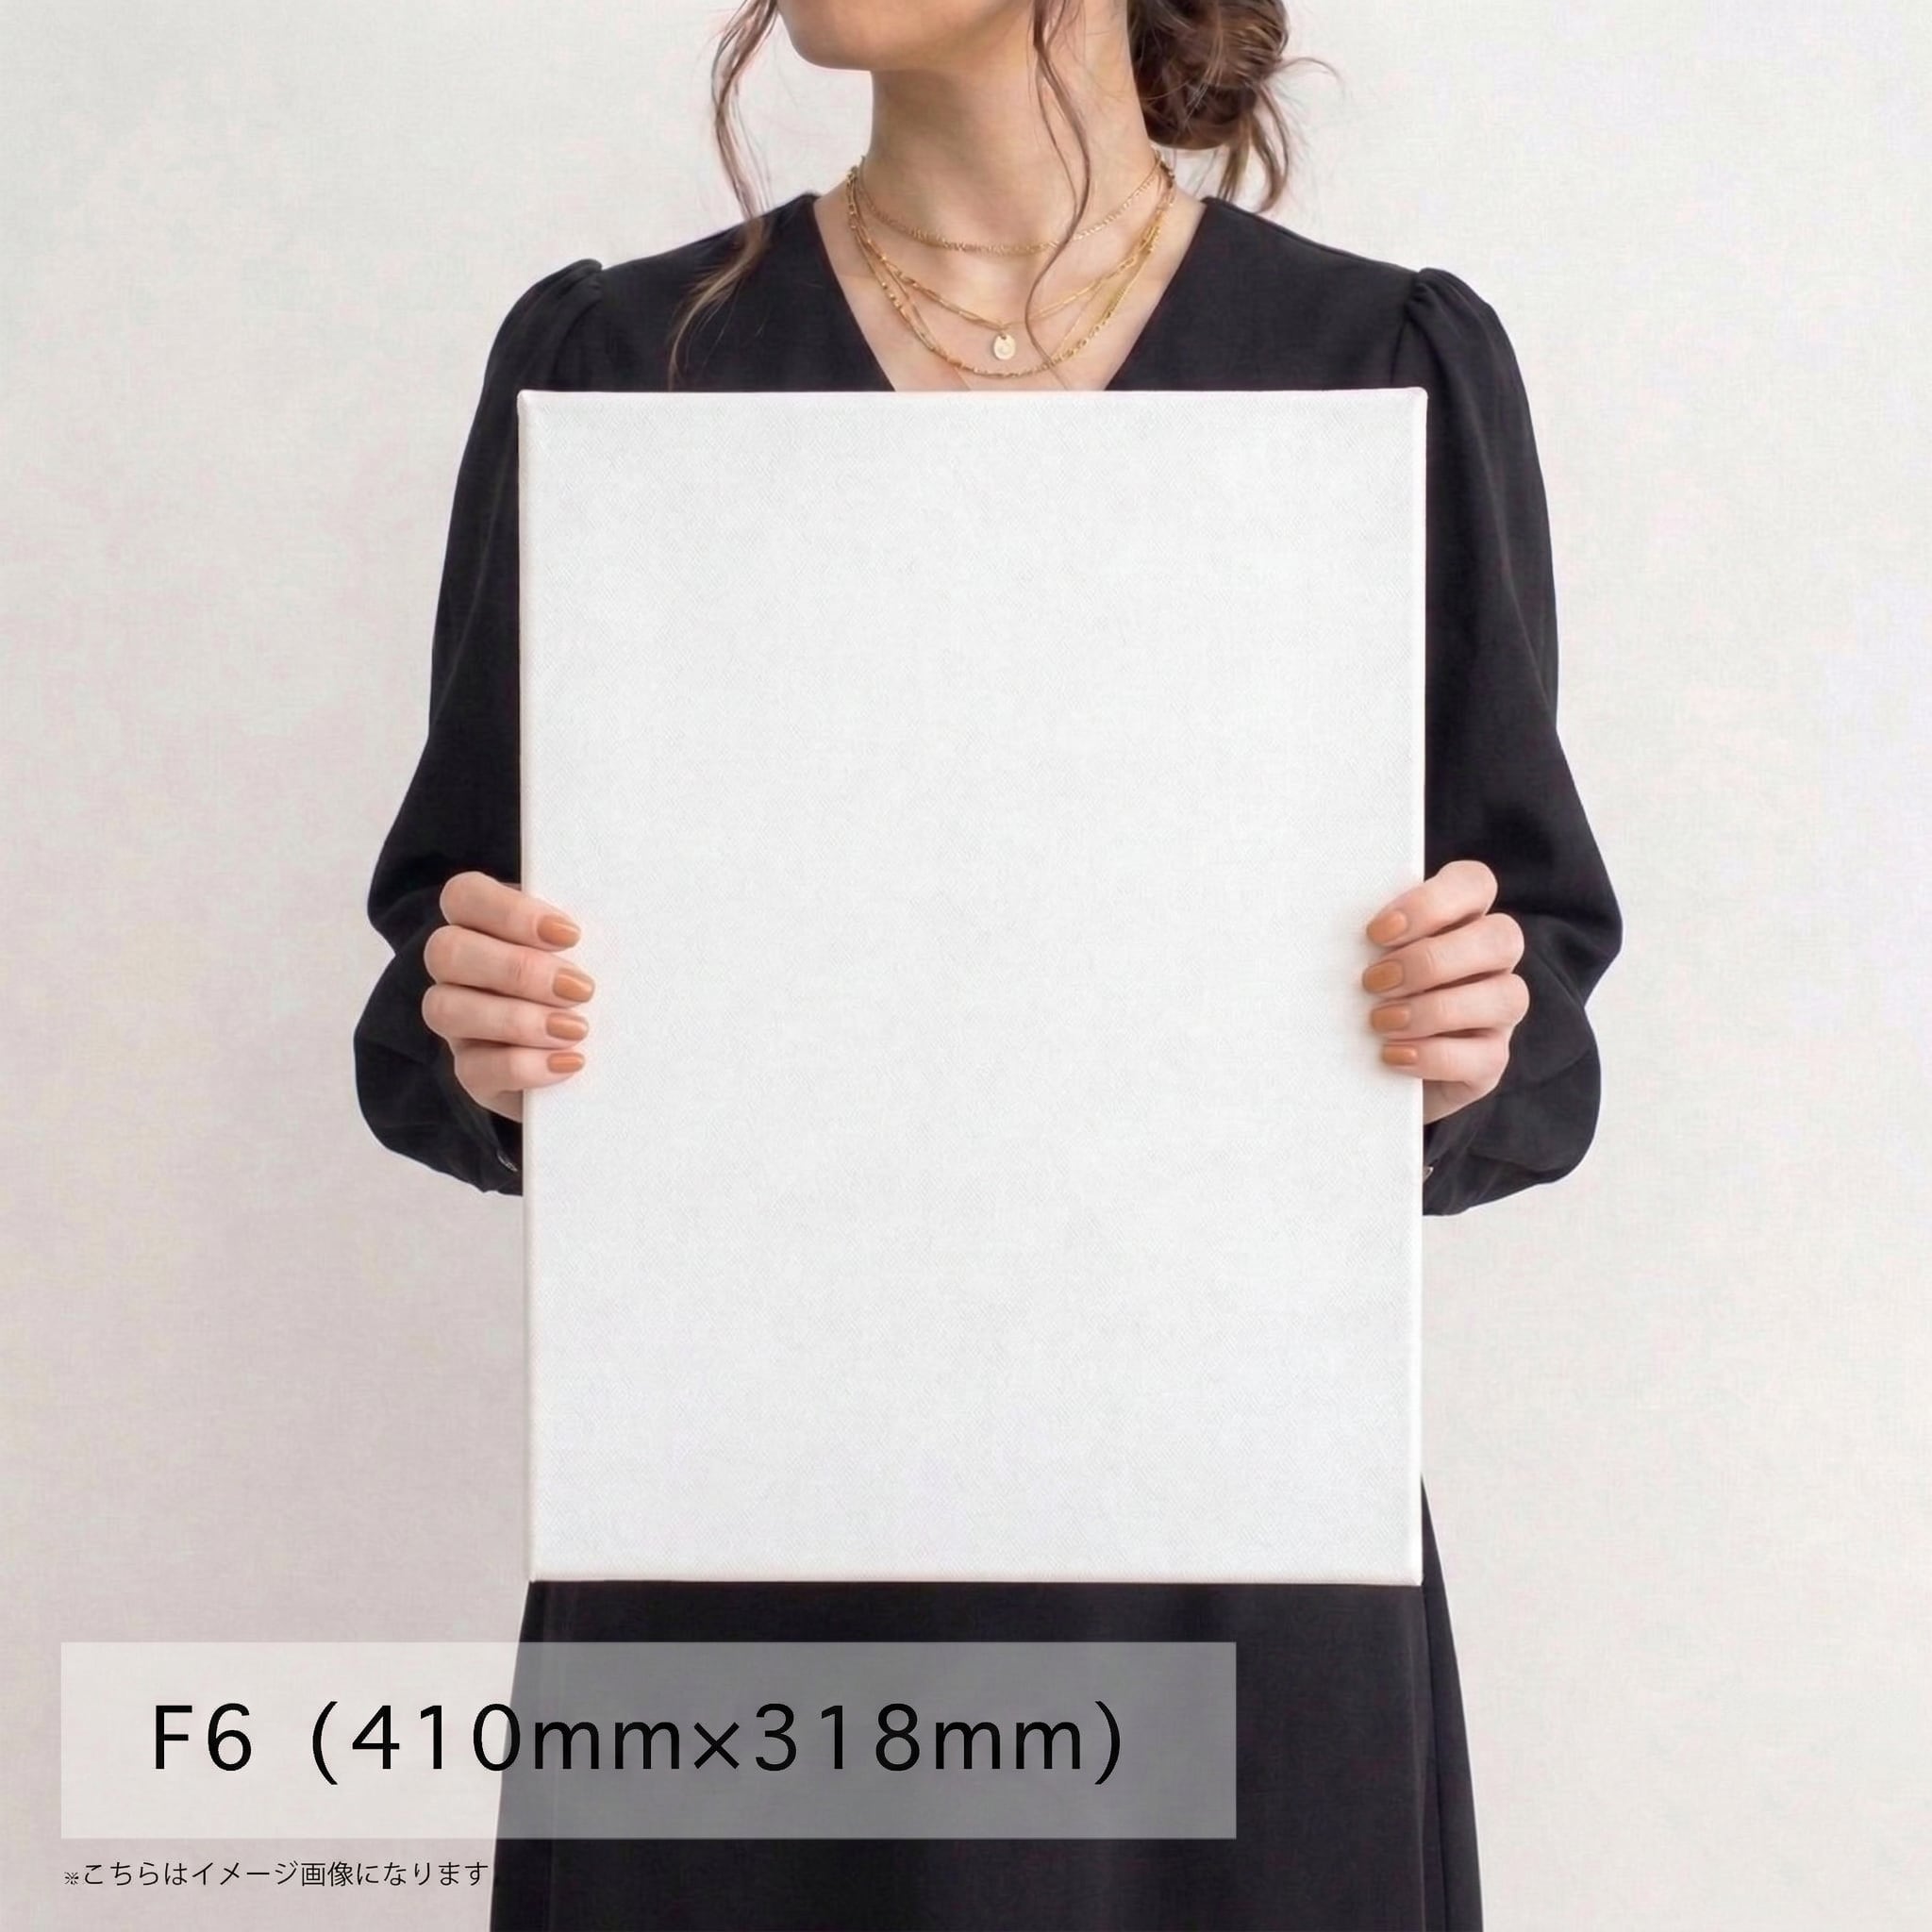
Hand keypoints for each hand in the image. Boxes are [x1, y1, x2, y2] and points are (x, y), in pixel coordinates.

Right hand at [422, 872, 593, 1123]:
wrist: (603, 1060)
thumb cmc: (594, 984)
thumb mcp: (594, 952)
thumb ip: (588, 935)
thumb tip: (624, 921)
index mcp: (481, 924)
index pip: (464, 896)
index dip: (509, 912)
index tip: (570, 934)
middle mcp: (457, 971)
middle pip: (446, 951)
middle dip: (517, 969)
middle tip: (581, 988)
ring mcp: (457, 1023)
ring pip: (445, 1009)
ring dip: (517, 1019)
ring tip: (576, 1029)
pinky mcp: (470, 1073)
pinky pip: (472, 1069)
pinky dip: (525, 1066)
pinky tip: (569, 1062)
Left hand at [1361, 859, 1528, 1127]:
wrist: (1362, 1069)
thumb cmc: (1356, 997)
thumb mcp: (1355, 961)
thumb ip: (1356, 940)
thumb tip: (1315, 930)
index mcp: (1461, 919)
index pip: (1475, 883)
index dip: (1431, 903)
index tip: (1376, 932)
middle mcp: (1491, 960)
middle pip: (1503, 937)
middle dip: (1432, 960)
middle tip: (1374, 981)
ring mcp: (1499, 1011)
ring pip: (1508, 995)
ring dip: (1436, 1008)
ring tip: (1380, 1021)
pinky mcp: (1492, 1059)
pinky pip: (1487, 1055)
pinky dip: (1436, 1055)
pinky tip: (1393, 1055)